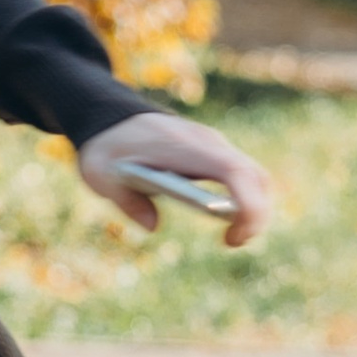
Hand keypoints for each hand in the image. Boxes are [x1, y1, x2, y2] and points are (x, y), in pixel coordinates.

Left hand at [77, 108, 273, 249]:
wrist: (108, 114)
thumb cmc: (108, 146)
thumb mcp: (101, 174)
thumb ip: (127, 201)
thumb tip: (152, 226)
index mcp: (186, 148)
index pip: (235, 172)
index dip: (248, 205)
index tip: (235, 236)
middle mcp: (207, 143)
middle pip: (254, 177)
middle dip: (256, 213)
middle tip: (233, 243)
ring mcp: (211, 145)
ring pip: (251, 175)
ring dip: (252, 206)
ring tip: (232, 238)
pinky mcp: (209, 151)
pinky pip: (238, 173)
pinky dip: (243, 197)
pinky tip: (226, 220)